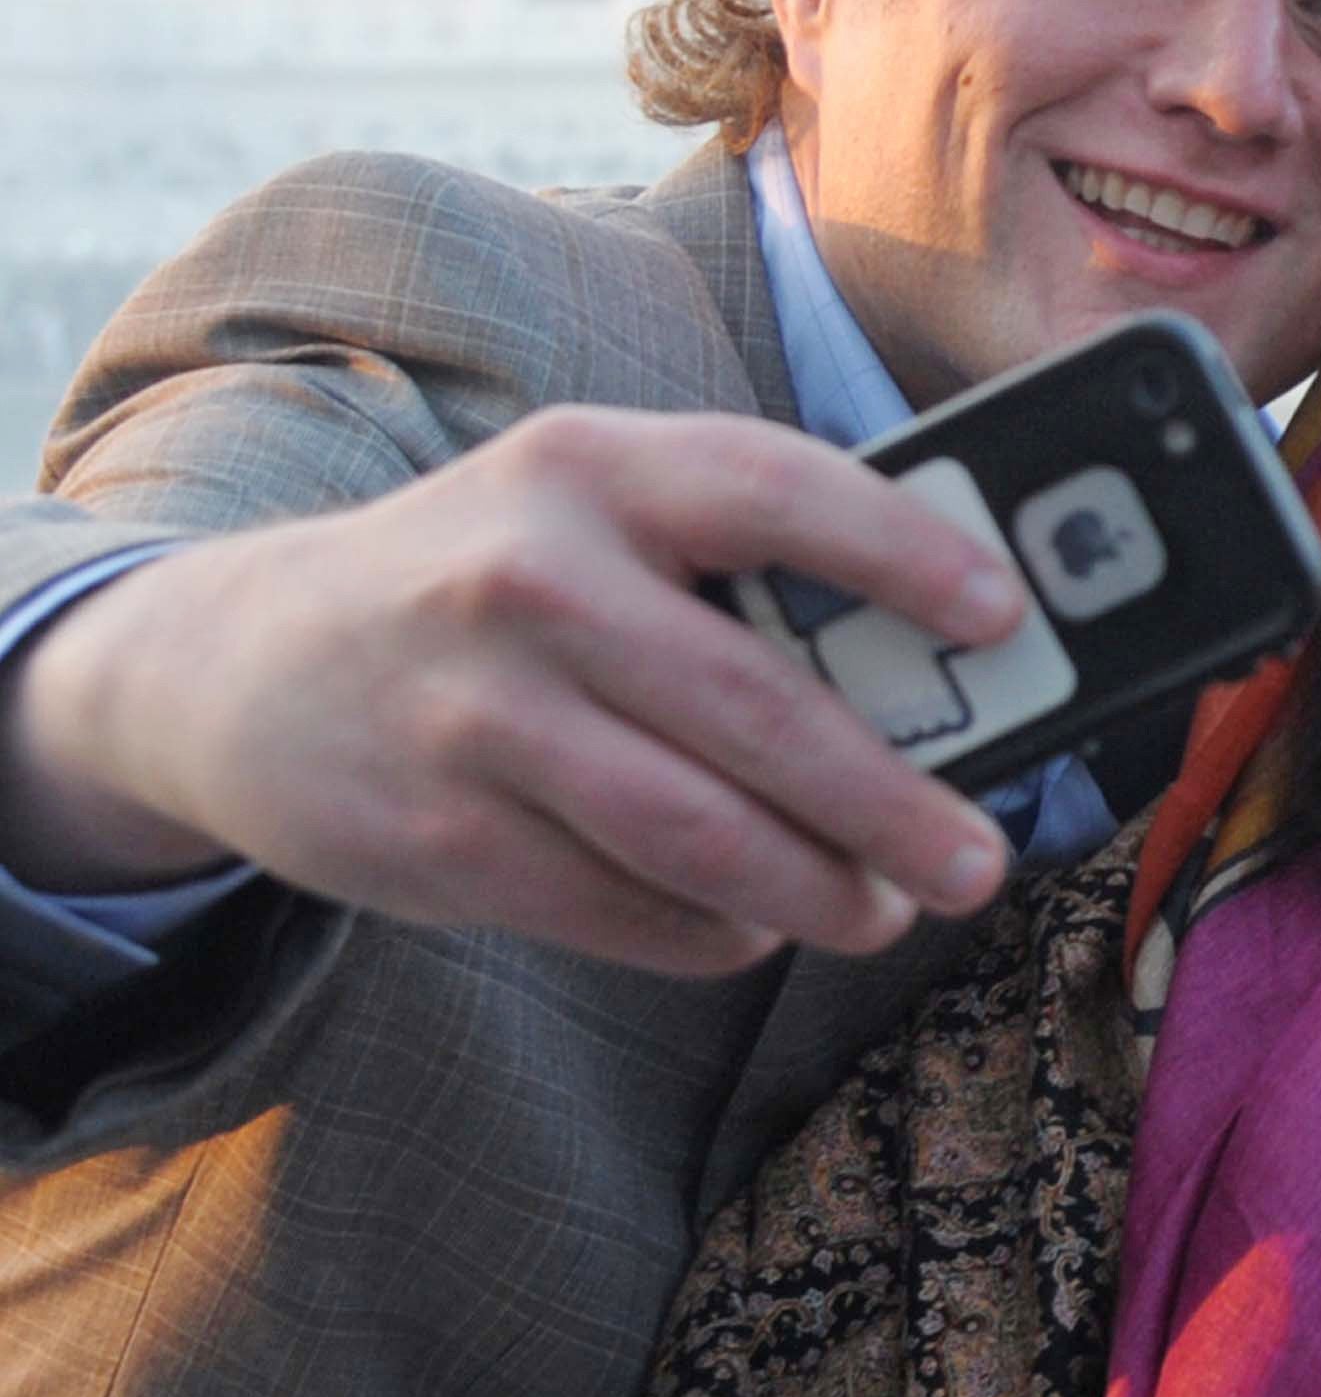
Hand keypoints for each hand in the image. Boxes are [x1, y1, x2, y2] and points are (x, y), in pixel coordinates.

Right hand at [0, 408, 1024, 977]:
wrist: (240, 661)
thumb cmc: (494, 575)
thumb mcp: (593, 505)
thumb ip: (740, 547)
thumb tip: (946, 649)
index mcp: (599, 466)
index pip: (782, 493)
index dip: (905, 552)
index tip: (1003, 616)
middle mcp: (532, 579)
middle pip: (756, 708)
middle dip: (888, 801)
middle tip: (977, 861)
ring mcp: (474, 713)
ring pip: (692, 832)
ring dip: (815, 889)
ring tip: (885, 911)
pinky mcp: (434, 834)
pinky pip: (618, 905)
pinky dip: (710, 929)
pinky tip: (756, 923)